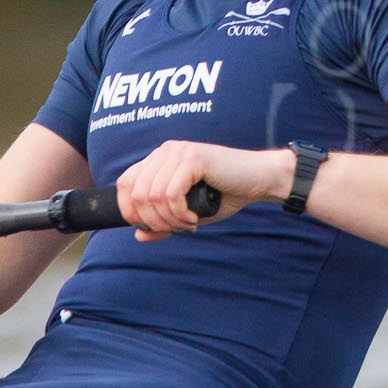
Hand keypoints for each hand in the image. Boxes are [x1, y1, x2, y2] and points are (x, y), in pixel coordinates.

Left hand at [117, 141, 292, 241]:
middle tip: (177, 229)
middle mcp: (165, 151)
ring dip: (169, 219)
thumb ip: (164, 222)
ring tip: (188, 224)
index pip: (125, 184)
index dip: (130, 210)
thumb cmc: (227, 194)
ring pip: (152, 196)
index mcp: (160, 159)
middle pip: (135, 193)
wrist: (262, 179)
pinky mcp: (192, 159)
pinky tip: (193, 218)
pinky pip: (170, 193)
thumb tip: (138, 235)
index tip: (152, 227)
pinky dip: (179, 213)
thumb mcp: (189, 213)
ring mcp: (178, 153)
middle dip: (153, 220)